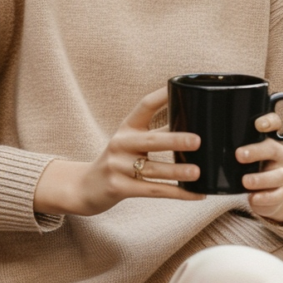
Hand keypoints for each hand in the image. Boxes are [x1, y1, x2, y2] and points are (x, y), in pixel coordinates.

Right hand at [34, 87, 204, 216]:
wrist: (85, 187)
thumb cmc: (118, 161)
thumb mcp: (130, 142)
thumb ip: (157, 134)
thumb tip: (194, 128)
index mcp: (127, 128)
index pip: (145, 106)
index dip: (162, 96)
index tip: (181, 88)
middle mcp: (121, 144)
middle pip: (151, 141)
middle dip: (175, 140)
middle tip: (197, 140)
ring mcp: (118, 167)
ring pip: (152, 169)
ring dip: (176, 172)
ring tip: (197, 172)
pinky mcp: (119, 188)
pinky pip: (152, 191)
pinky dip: (177, 193)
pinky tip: (196, 194)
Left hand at [237, 112, 282, 222]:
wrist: (273, 194)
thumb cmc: (251, 167)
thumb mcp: (244, 152)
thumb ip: (230, 143)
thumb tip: (199, 130)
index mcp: (268, 141)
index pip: (275, 124)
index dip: (269, 121)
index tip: (258, 125)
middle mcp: (278, 156)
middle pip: (274, 149)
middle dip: (257, 151)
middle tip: (239, 155)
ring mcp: (281, 175)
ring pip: (279, 175)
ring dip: (261, 178)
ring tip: (245, 181)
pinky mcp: (280, 194)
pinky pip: (277, 195)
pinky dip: (264, 198)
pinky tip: (252, 198)